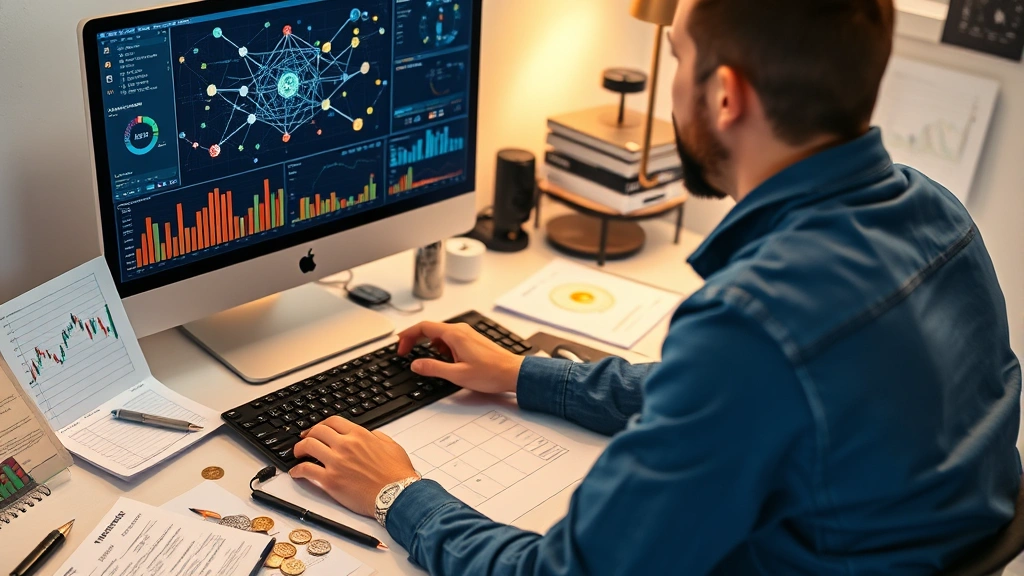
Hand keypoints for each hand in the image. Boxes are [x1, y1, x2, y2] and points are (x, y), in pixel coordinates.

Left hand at [290, 417, 417, 517]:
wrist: (396, 495)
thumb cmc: (396, 474)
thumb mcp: (391, 446)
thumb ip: (377, 437)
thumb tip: (370, 435)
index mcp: (359, 435)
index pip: (332, 421)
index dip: (321, 424)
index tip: (317, 430)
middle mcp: (345, 445)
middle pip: (317, 432)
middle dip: (308, 435)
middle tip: (305, 441)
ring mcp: (336, 462)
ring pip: (308, 447)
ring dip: (299, 449)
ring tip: (298, 454)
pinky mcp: (330, 481)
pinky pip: (306, 470)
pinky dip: (297, 470)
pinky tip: (296, 472)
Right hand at [397, 322, 524, 394]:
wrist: (514, 373)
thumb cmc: (491, 373)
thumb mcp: (457, 375)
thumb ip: (433, 368)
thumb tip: (415, 364)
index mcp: (454, 334)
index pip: (423, 327)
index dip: (408, 336)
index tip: (399, 346)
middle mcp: (460, 330)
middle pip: (430, 329)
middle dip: (415, 340)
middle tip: (405, 352)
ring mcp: (468, 334)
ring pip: (441, 334)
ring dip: (429, 345)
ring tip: (427, 361)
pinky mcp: (473, 341)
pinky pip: (451, 339)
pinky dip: (442, 347)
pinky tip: (445, 361)